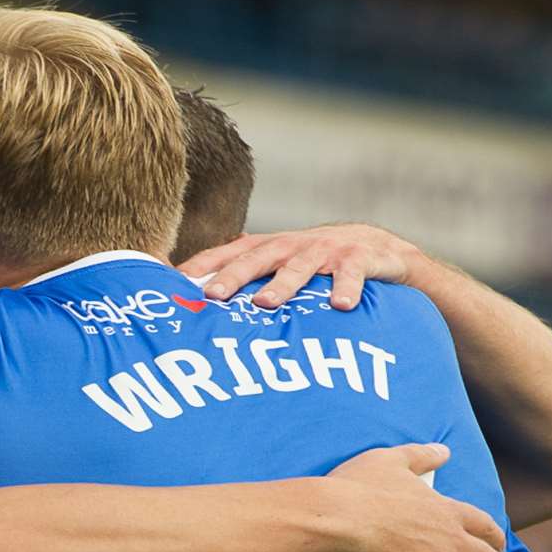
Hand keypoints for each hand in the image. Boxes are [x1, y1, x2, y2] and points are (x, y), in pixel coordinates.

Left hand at [179, 224, 429, 311]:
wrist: (377, 247)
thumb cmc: (313, 265)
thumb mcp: (277, 268)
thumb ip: (243, 280)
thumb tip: (193, 303)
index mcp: (266, 249)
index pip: (225, 254)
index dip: (200, 267)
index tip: (174, 284)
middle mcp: (290, 246)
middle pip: (256, 260)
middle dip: (233, 277)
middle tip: (213, 295)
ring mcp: (324, 251)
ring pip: (299, 268)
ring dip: (282, 285)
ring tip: (266, 303)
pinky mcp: (359, 259)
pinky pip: (351, 274)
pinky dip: (346, 289)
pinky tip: (341, 306)